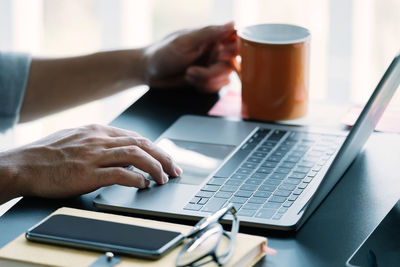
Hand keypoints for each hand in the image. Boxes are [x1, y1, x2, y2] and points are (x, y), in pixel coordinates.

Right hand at [0, 124, 181, 201]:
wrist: (22, 164)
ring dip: (155, 167)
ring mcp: (93, 155)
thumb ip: (100, 142)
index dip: (155, 148)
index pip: (136, 137)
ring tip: (165, 178)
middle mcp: (99, 139)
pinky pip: (119, 174)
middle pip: (141, 144)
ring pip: (136, 156)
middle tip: (175, 169)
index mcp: (97, 130)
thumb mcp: (76, 138)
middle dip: (163, 156)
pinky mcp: (87, 173)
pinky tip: (144, 185)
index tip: (165, 158)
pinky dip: (136, 179)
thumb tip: (122, 153)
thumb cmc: (47, 154)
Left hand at [144, 22, 237, 91]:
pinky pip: (217, 88)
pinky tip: (190, 81)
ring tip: (188, 74)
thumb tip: (232, 24)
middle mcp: (214, 51)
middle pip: (231, 65)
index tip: (220, 57)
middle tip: (192, 70)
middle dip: (212, 73)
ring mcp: (211, 66)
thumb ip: (209, 33)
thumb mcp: (185, 41)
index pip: (236, 41)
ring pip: (224, 79)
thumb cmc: (162, 53)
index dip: (233, 52)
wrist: (149, 72)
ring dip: (205, 81)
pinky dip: (204, 87)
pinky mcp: (207, 80)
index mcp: (211, 37)